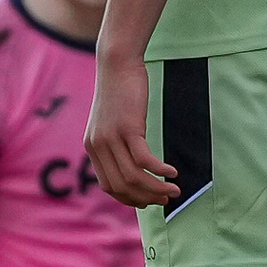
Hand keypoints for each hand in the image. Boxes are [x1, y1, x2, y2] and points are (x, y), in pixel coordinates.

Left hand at [84, 48, 177, 208]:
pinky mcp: (128, 127)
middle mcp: (98, 146)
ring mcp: (112, 138)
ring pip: (134, 177)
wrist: (117, 64)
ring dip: (156, 188)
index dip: (129, 198)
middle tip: (165, 200)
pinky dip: (159, 170)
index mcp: (92, 148)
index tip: (147, 202)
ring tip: (174, 190)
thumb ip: (116, 143)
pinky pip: (144, 159)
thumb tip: (133, 164)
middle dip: (146, 198)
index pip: (109, 186)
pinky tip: (172, 172)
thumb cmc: (119, 92)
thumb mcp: (112, 122)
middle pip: (122, 186)